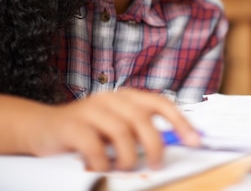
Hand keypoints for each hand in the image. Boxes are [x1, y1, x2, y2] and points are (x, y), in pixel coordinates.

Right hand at [13, 89, 199, 171]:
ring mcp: (91, 109)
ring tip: (124, 168)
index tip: (195, 141)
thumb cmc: (86, 131)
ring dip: (128, 157)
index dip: (180, 122)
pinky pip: (94, 145)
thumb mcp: (116, 128)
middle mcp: (112, 98)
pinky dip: (102, 161)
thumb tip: (167, 149)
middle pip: (143, 120)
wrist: (41, 127)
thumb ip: (138, 133)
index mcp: (128, 97)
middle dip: (155, 146)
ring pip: (122, 133)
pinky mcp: (72, 124)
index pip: (161, 103)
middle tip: (156, 165)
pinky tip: (101, 167)